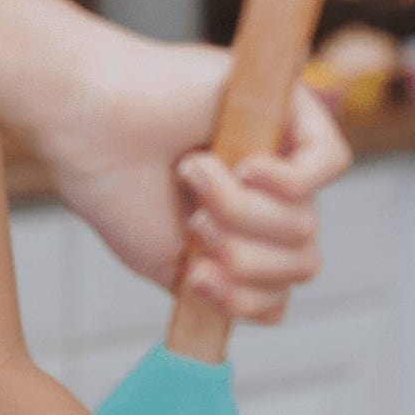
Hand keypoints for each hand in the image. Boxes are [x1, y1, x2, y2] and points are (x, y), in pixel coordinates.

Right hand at [29, 15, 350, 318]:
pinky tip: (241, 166)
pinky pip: (330, 162)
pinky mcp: (288, 102)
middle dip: (244, 258)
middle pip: (303, 259)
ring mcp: (280, 147)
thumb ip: (223, 292)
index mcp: (239, 225)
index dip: (246, 296)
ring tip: (193, 175)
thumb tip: (276, 311)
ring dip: (241, 213)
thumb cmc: (111, 186)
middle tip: (194, 223)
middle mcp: (266, 187)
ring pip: (307, 221)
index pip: (283, 284)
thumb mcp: (169, 264)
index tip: (193, 276)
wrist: (85, 128)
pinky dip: (284, 182)